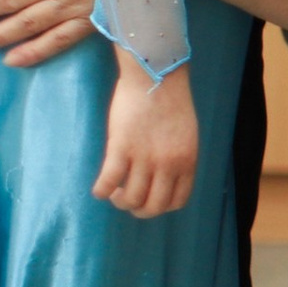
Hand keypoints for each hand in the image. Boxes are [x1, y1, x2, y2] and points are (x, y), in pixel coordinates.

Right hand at [96, 58, 195, 217]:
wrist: (156, 76)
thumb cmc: (171, 102)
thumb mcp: (187, 135)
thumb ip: (179, 157)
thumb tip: (165, 177)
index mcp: (187, 161)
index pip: (177, 201)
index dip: (160, 206)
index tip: (149, 198)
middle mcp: (169, 164)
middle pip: (153, 207)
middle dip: (138, 210)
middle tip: (127, 198)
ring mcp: (145, 157)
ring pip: (130, 199)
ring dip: (119, 201)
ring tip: (114, 191)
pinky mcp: (121, 148)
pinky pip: (108, 182)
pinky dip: (101, 191)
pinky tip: (99, 188)